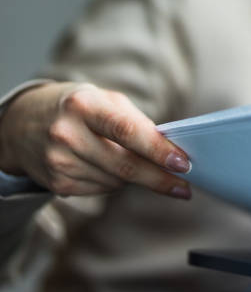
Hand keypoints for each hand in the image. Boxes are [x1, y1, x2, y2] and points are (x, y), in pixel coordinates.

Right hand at [0, 82, 191, 198]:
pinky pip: (102, 190)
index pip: (127, 131)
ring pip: (117, 181)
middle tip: (184, 187)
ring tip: (128, 159)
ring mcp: (59, 161)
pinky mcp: (58, 184)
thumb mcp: (106, 101)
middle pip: (125, 165)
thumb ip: (138, 122)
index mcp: (84, 105)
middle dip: (160, 178)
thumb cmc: (79, 108)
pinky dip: (114, 181)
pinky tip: (104, 166)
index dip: (157, 150)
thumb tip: (171, 150)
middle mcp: (67, 133)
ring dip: (135, 176)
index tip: (182, 163)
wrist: (24, 124)